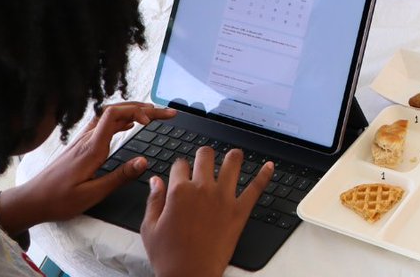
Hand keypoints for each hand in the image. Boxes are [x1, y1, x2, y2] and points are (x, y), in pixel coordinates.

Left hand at [0, 102, 177, 235]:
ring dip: (134, 111)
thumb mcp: (92, 194)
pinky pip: (104, 123)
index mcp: (92, 148)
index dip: (136, 111)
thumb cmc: (59, 200)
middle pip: (116, 110)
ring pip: (110, 115)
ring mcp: (83, 140)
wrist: (31, 201)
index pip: (114, 115)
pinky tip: (131, 124)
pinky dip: (122, 119)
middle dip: (144, 107)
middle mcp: (88, 139)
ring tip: (155, 115)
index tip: (152, 121)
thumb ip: (119, 177)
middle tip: (167, 113)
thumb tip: (144, 161)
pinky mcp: (81, 145)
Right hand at [141, 146, 273, 276]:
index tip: (181, 171)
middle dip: (204, 155)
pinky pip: (256, 187)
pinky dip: (264, 175)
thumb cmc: (169, 256)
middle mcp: (202, 189)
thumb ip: (154, 200)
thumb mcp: (150, 228)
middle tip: (205, 160)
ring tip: (234, 156)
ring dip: (233, 156)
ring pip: (233, 162)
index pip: (180, 164)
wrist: (190, 275)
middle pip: (205, 155)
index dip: (180, 167)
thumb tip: (155, 180)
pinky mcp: (240, 210)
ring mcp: (224, 198)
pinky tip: (269, 167)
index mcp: (178, 192)